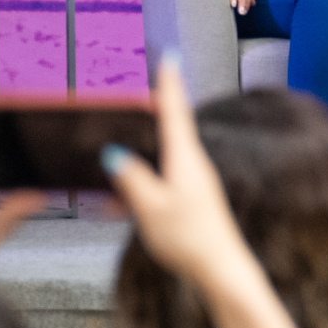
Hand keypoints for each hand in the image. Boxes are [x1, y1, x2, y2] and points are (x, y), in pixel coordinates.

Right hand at [103, 59, 269, 305]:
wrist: (221, 270)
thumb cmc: (190, 238)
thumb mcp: (150, 206)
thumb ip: (130, 178)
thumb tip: (114, 154)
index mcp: (185, 157)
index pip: (175, 110)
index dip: (169, 83)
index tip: (168, 57)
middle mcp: (193, 164)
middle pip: (167, 130)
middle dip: (145, 118)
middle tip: (130, 101)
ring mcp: (195, 182)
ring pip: (158, 161)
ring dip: (134, 165)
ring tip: (107, 176)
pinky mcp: (193, 201)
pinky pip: (160, 183)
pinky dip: (139, 188)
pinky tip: (119, 208)